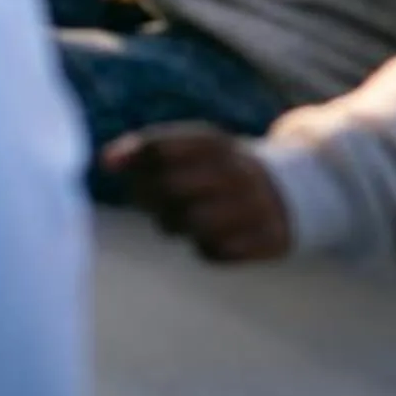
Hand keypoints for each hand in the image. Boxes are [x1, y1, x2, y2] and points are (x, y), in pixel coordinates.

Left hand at [105, 127, 293, 262]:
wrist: (290, 191)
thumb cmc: (216, 170)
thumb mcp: (188, 148)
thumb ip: (143, 149)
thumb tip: (104, 162)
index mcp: (215, 143)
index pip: (158, 149)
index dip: (132, 164)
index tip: (121, 169)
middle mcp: (239, 171)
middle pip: (169, 189)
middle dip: (148, 198)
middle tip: (149, 200)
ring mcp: (258, 206)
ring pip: (191, 224)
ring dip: (173, 225)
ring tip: (178, 217)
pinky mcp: (270, 240)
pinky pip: (214, 252)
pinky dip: (203, 247)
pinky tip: (209, 236)